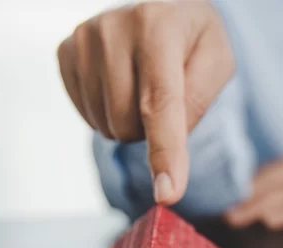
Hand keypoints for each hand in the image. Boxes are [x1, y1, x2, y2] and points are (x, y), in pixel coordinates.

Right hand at [57, 0, 234, 204]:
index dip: (165, 152)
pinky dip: (106, 114)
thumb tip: (166, 155)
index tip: (167, 193)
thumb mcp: (217, 62)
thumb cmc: (193, 41)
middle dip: (150, 129)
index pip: (160, 103)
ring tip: (140, 87)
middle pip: (129, 123)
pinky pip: (86, 115)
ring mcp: (83, 38)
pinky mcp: (66, 52)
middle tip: (162, 99)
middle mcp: (114, 27)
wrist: (160, 8)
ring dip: (129, 123)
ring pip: (106, 125)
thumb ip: (197, 102)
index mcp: (159, 25)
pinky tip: (119, 86)